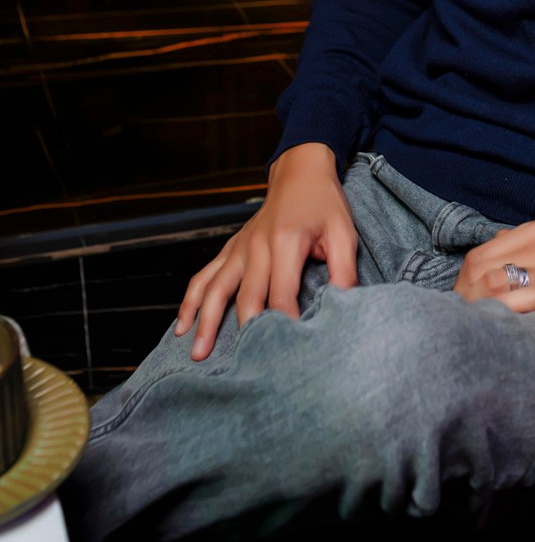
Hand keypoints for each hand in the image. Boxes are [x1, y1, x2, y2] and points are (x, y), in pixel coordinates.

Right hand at [175, 142, 356, 360]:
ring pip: (216, 289)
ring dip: (205, 322)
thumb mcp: (344, 232)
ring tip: (197, 354)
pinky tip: (181, 325)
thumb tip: (346, 306)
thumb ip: (344, 271)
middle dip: (244, 335)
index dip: (285, 326)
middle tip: (243, 369)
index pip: (282, 295)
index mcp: (285, 242)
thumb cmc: (324, 204)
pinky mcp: (231, 249)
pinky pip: (205, 276)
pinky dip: (191, 300)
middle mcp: (256, 247)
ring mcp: (240, 248)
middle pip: (246, 299)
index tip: (289, 355)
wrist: (300, 172)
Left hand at [453, 219, 534, 350]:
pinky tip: (503, 332)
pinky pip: (527, 300)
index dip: (462, 287)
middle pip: (481, 271)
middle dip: (465, 302)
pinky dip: (508, 315)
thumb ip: (525, 252)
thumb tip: (487, 261)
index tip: (462, 313)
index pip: (479, 256)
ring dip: (482, 311)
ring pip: (498, 284)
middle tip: (465, 329)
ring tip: (479, 333)